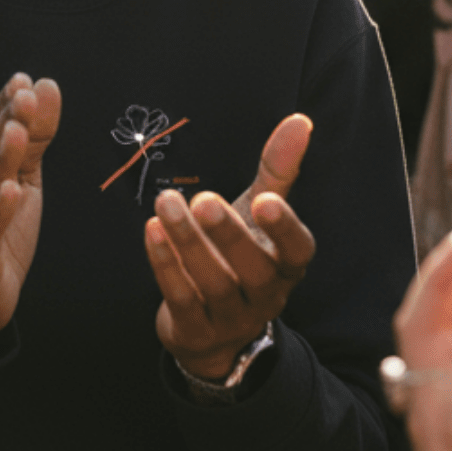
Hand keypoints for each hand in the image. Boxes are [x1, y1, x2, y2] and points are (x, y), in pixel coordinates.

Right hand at [0, 73, 60, 343]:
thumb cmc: (1, 230)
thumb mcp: (26, 179)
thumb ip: (36, 137)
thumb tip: (45, 86)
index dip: (3, 106)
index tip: (22, 81)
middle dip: (4, 122)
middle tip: (23, 96)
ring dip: (1, 157)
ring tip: (17, 132)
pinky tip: (10, 191)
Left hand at [146, 113, 316, 379]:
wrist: (214, 330)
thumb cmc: (240, 257)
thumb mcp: (258, 213)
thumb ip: (278, 170)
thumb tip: (299, 120)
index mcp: (286, 265)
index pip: (297, 250)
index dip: (284, 228)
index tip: (265, 200)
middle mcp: (265, 295)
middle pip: (254, 270)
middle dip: (228, 234)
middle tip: (203, 199)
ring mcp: (230, 317)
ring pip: (213, 284)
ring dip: (188, 242)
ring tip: (166, 201)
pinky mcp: (195, 330)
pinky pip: (181, 298)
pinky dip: (165, 264)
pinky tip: (152, 230)